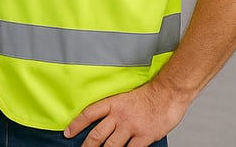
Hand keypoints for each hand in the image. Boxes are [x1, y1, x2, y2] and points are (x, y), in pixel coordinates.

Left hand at [64, 81, 188, 146]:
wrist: (167, 94)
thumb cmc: (148, 96)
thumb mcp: (124, 98)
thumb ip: (114, 111)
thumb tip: (104, 124)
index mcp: (112, 104)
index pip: (88, 114)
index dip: (76, 125)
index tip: (68, 133)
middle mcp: (119, 116)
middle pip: (97, 134)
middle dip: (87, 145)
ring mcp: (131, 127)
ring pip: (111, 145)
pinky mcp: (144, 137)